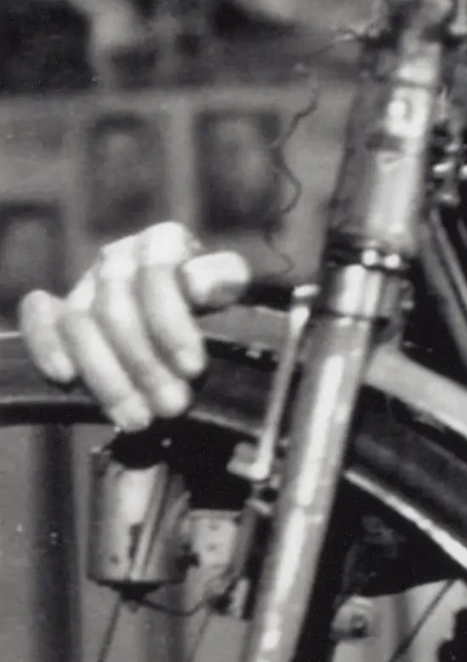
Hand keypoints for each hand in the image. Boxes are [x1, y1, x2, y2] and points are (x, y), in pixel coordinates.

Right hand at [17, 223, 252, 430]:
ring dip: (107, 376)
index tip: (194, 369)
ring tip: (138, 418)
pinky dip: (46, 345)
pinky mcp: (55, 308)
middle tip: (172, 406)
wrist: (193, 330)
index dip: (172, 323)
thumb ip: (223, 279)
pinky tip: (64, 377)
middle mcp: (118, 257)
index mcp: (163, 242)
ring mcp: (84, 284)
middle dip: (145, 364)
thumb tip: (196, 286)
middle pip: (115, 308)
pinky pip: (38, 319)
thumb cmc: (220, 305)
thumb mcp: (232, 288)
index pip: (156, 274)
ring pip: (79, 324)